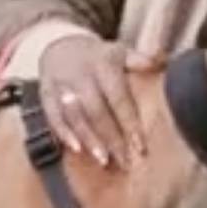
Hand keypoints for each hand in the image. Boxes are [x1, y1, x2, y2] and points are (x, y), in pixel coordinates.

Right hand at [38, 35, 153, 167]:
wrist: (60, 46)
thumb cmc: (100, 57)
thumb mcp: (120, 52)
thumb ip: (139, 60)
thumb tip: (160, 60)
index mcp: (103, 64)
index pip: (118, 98)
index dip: (129, 123)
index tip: (140, 146)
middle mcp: (81, 74)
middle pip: (97, 111)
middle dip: (111, 138)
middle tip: (124, 161)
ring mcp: (61, 84)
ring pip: (75, 116)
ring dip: (89, 139)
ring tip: (103, 160)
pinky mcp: (45, 93)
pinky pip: (53, 116)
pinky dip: (63, 133)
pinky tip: (76, 150)